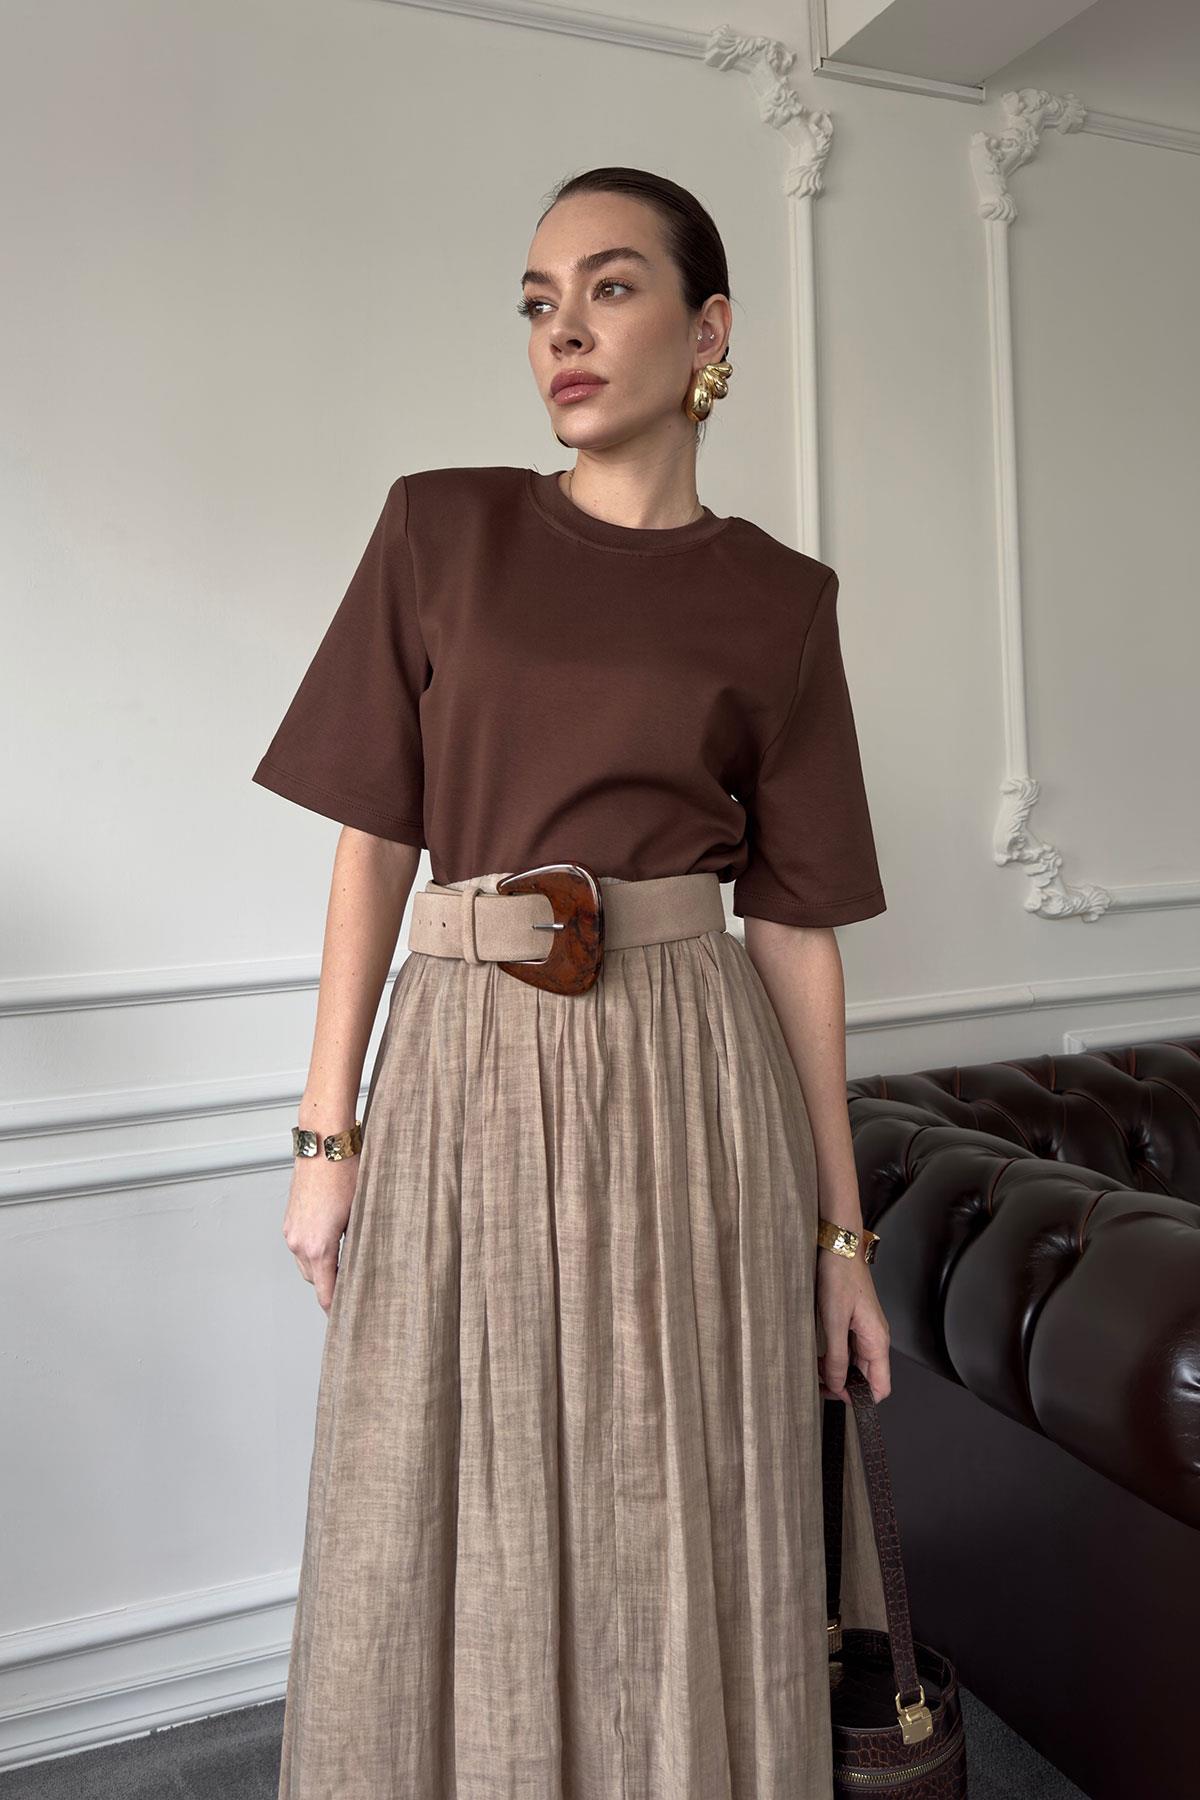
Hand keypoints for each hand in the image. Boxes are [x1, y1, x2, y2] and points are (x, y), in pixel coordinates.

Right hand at [282, 1156, 358, 1313]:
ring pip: (306, 1263)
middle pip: (315, 1280)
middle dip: (332, 1285)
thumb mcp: (361, 1214)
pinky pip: (300, 1246)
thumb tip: (365, 1265)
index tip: (348, 1319)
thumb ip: (359, 1246)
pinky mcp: (290, 1220)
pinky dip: (314, 1250)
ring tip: (345, 1262)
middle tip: (355, 1287)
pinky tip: (333, 1239)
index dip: (337, 1309)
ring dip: (322, 1267)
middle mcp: (299, 1244)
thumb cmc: (347, 1174)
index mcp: (318, 1248)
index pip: (325, 1293)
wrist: (323, 1144)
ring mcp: (291, 1231)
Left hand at [816, 1247, 890, 1404]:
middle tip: (819, 1385)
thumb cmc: (840, 1275)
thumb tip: (838, 1383)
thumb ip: (836, 1356)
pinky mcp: (854, 1322)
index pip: (880, 1387)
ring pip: (856, 1364)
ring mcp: (865, 1330)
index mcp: (877, 1341)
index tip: (836, 1395)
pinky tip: (819, 1355)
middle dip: (844, 1386)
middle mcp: (875, 1338)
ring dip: (837, 1371)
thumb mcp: (834, 1320)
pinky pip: (848, 1349)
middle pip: (866, 1378)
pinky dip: (834, 1357)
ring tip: (816, 1371)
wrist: (838, 1245)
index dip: (860, 1398)